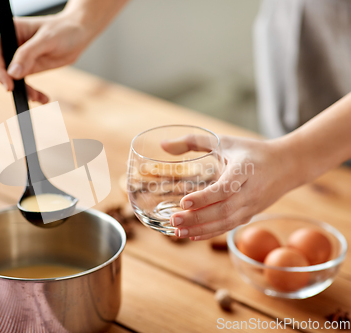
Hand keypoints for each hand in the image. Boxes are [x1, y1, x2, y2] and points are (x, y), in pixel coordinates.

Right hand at [0, 13, 94, 95]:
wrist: (79, 35)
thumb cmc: (63, 30)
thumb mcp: (46, 40)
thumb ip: (28, 54)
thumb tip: (12, 73)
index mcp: (9, 30)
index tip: (9, 86)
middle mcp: (10, 44)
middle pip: (1, 68)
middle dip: (12, 84)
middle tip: (28, 95)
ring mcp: (18, 58)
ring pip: (12, 79)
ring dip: (24, 91)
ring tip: (38, 98)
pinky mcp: (28, 68)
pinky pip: (24, 84)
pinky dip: (32, 93)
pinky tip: (43, 99)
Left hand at [165, 135, 297, 240]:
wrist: (289, 165)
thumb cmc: (252, 151)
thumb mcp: (225, 141)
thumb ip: (194, 141)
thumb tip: (162, 144)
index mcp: (245, 170)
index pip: (225, 188)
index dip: (204, 197)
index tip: (184, 202)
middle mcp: (250, 191)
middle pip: (223, 209)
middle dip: (197, 217)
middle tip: (173, 220)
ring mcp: (251, 206)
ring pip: (226, 222)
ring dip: (201, 229)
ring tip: (177, 232)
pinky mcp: (250, 215)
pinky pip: (229, 227)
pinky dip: (210, 232)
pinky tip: (192, 235)